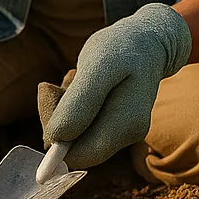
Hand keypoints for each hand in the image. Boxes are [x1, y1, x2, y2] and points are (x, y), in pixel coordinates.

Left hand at [37, 4, 191, 170]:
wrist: (147, 42)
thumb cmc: (120, 49)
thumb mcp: (97, 66)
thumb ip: (77, 105)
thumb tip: (54, 141)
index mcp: (127, 126)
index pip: (78, 155)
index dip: (56, 136)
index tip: (52, 94)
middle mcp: (130, 135)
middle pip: (77, 149)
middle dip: (60, 120)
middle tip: (60, 84)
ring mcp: (125, 132)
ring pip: (78, 139)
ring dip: (66, 113)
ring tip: (77, 81)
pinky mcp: (118, 127)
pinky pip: (84, 128)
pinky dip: (75, 110)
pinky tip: (84, 87)